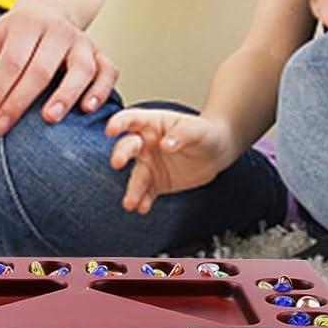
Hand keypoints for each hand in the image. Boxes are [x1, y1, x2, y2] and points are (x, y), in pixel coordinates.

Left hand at [0, 0, 116, 136]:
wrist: (50, 11)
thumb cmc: (16, 36)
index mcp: (27, 24)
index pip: (12, 61)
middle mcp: (58, 30)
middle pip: (41, 69)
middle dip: (19, 101)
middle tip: (2, 128)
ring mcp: (82, 42)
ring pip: (81, 69)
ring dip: (66, 95)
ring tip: (49, 117)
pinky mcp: (100, 54)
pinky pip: (108, 72)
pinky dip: (101, 90)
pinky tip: (88, 108)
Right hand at [104, 108, 236, 213]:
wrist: (215, 153)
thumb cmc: (203, 133)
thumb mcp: (197, 129)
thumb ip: (182, 135)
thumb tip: (166, 144)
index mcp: (152, 124)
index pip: (131, 119)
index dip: (119, 123)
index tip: (111, 130)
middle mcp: (145, 144)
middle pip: (127, 147)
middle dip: (120, 154)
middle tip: (117, 162)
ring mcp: (149, 164)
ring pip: (136, 176)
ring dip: (132, 189)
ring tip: (130, 202)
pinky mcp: (156, 183)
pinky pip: (147, 193)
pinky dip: (143, 201)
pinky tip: (143, 208)